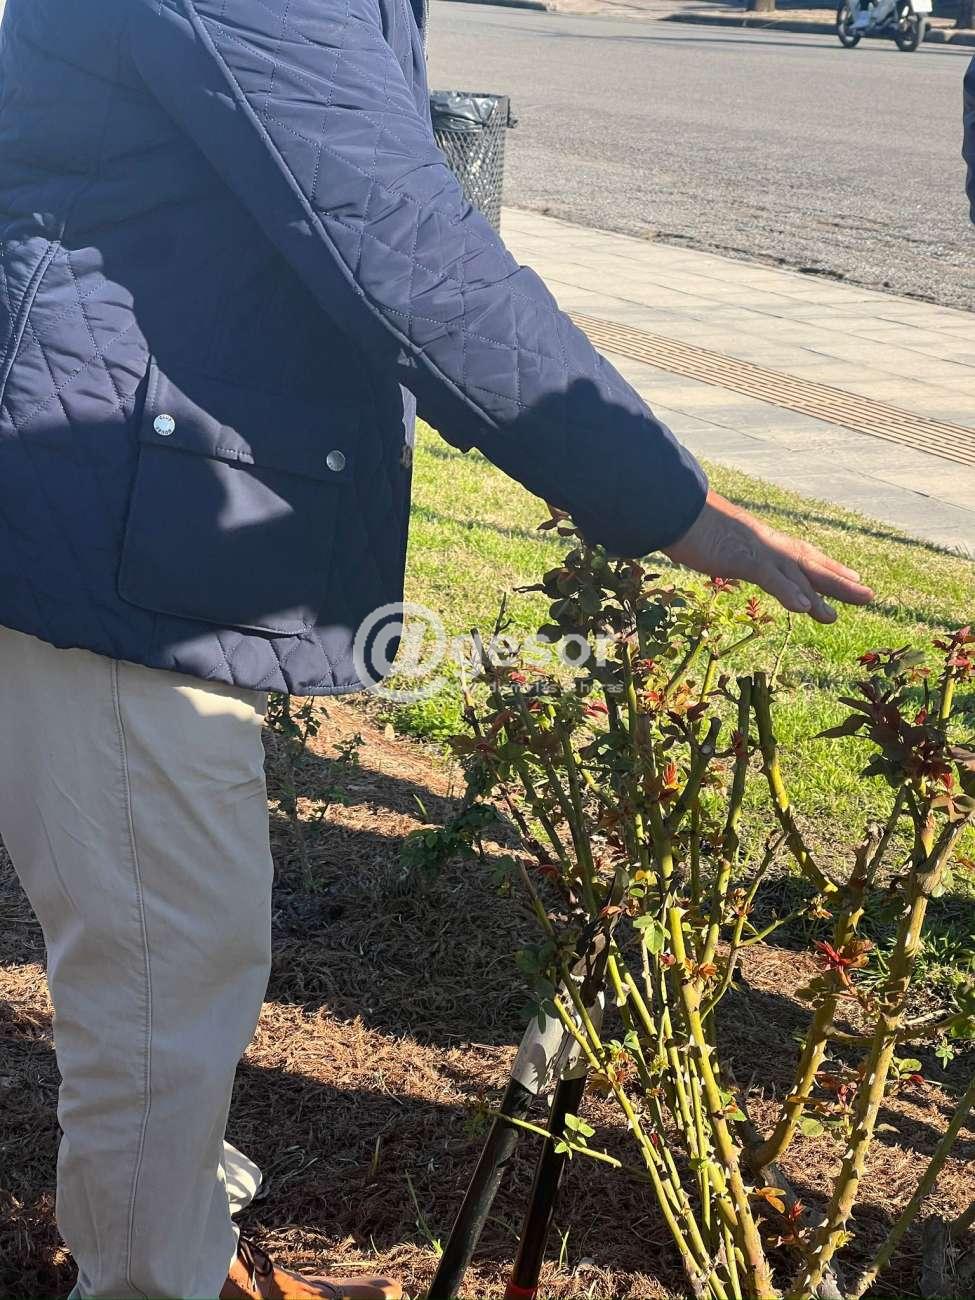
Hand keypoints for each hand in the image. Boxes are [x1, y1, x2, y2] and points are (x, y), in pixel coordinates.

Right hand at [663, 491, 873, 623]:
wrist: (672, 504)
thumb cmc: (684, 518)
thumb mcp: (709, 535)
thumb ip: (718, 543)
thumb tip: (711, 545)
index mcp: (761, 539)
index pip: (800, 553)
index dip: (826, 565)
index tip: (850, 575)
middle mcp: (766, 543)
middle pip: (809, 564)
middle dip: (839, 581)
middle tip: (869, 596)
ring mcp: (756, 550)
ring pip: (797, 574)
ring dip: (821, 593)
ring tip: (837, 617)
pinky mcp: (741, 557)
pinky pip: (770, 577)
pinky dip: (787, 592)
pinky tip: (803, 609)